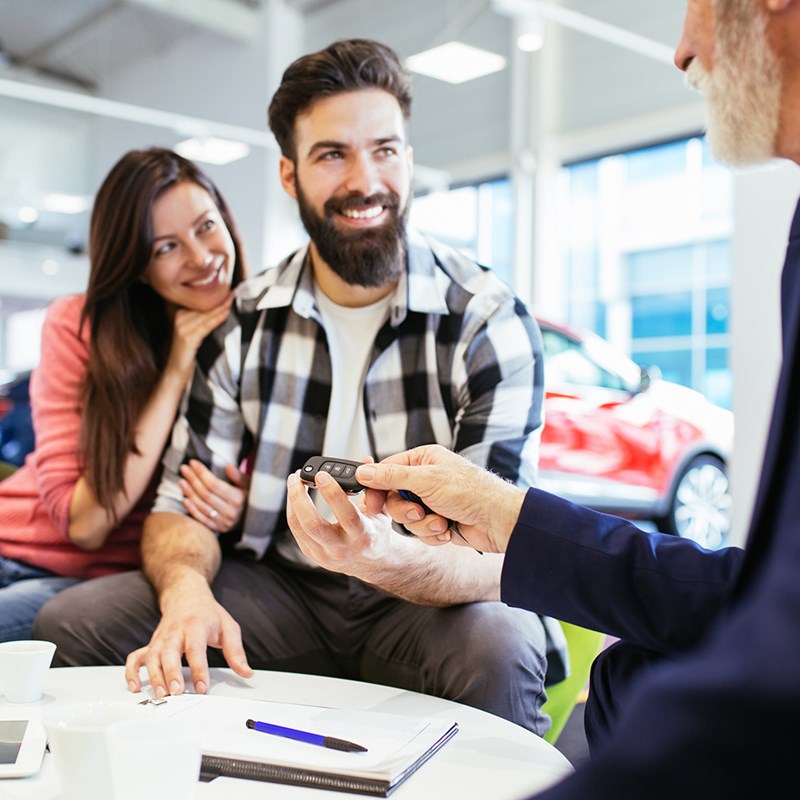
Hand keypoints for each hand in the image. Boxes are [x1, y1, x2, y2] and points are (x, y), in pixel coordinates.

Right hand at [124, 576, 251, 696]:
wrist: (186, 595)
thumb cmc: (208, 614)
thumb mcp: (228, 627)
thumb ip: (236, 652)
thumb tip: (246, 673)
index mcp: (196, 625)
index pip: (196, 649)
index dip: (199, 670)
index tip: (202, 688)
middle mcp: (175, 631)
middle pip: (170, 652)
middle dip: (172, 673)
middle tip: (176, 692)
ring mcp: (161, 638)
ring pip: (152, 657)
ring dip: (154, 676)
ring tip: (162, 694)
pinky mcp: (151, 644)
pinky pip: (136, 658)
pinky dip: (132, 672)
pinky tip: (136, 687)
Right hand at [166, 294, 233, 384]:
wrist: (176, 371)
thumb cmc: (188, 353)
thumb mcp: (194, 333)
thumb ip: (203, 321)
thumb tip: (222, 309)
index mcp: (180, 315)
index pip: (201, 303)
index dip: (216, 298)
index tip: (229, 291)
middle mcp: (179, 319)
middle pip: (204, 307)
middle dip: (221, 300)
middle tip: (234, 292)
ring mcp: (182, 328)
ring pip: (206, 315)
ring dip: (221, 307)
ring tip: (233, 300)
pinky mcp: (187, 338)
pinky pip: (206, 326)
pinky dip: (217, 319)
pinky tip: (226, 313)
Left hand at [180, 460, 249, 531]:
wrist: (251, 517)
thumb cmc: (247, 496)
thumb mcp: (248, 484)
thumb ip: (238, 476)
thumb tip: (229, 467)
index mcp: (238, 499)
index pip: (214, 484)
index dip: (202, 473)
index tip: (193, 462)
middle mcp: (230, 512)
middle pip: (206, 494)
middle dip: (193, 479)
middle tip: (183, 468)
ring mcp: (223, 522)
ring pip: (201, 506)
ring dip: (189, 492)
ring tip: (182, 481)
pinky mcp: (217, 529)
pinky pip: (201, 519)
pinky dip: (191, 509)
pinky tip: (184, 499)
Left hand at [284, 470, 396, 576]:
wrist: (374, 562)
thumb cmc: (377, 531)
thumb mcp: (382, 510)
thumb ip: (373, 486)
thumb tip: (365, 462)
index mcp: (364, 535)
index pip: (346, 515)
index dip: (332, 493)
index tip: (322, 475)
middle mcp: (343, 548)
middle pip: (313, 524)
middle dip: (300, 498)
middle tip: (297, 477)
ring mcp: (326, 555)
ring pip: (299, 527)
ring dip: (293, 501)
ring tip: (294, 482)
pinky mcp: (314, 556)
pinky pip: (297, 531)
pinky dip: (293, 511)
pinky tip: (295, 497)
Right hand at [354, 445, 525, 552]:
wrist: (498, 522)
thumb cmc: (471, 492)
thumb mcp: (426, 480)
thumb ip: (391, 476)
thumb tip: (364, 472)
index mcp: (424, 460)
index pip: (387, 470)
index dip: (377, 487)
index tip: (371, 503)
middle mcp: (427, 478)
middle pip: (393, 497)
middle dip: (405, 510)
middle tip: (418, 512)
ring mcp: (432, 500)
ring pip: (406, 517)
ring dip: (422, 523)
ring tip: (440, 521)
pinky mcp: (439, 520)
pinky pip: (420, 530)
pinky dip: (432, 533)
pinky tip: (448, 528)